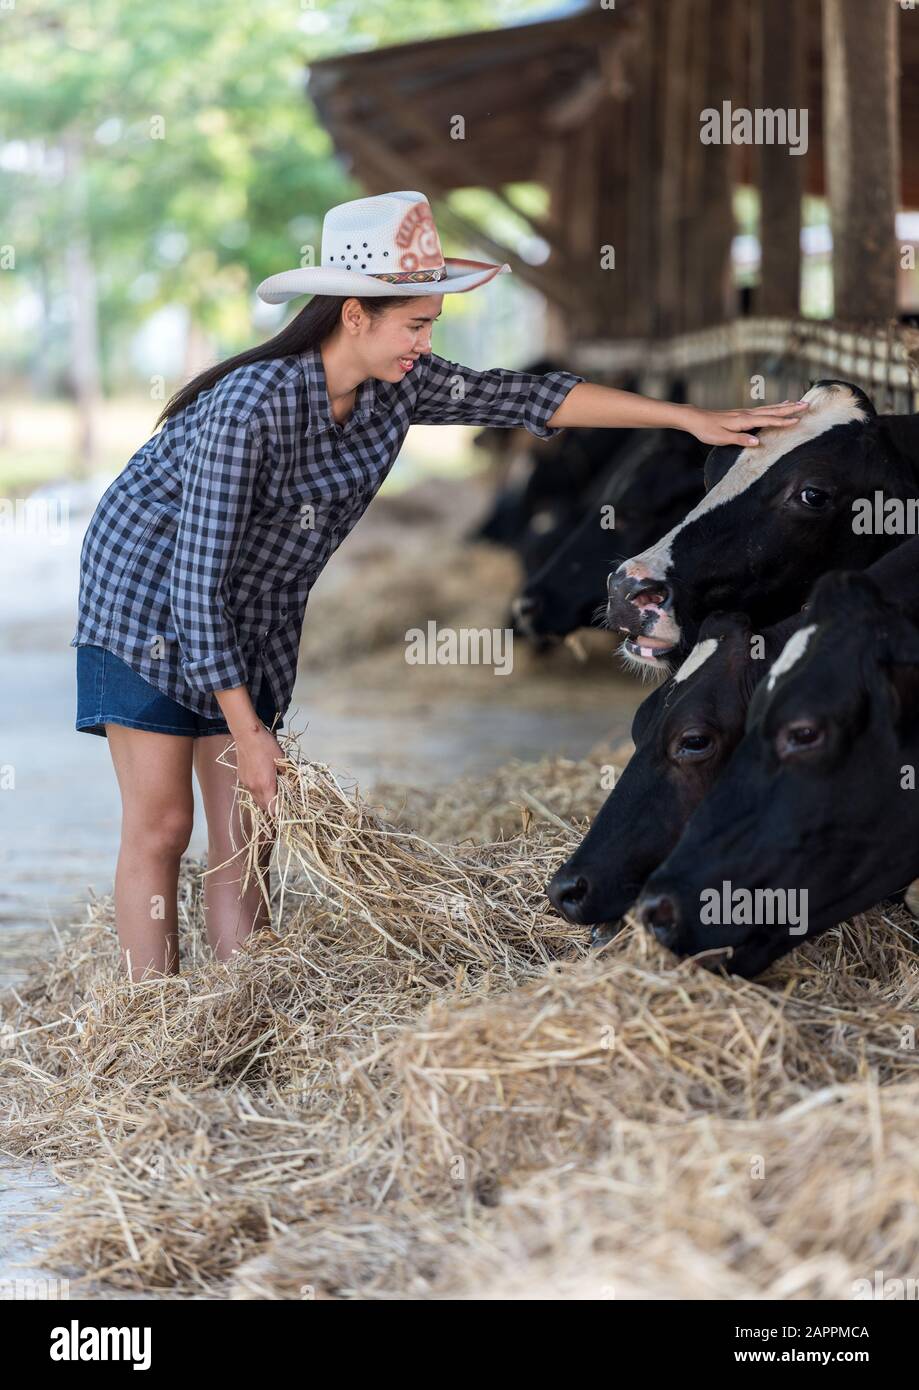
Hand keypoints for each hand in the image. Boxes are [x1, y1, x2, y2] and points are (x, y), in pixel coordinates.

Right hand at [234, 725, 284, 814]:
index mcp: (265, 785)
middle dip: (272, 806)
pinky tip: (262, 781)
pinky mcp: (240, 777)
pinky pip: (250, 790)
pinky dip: (257, 791)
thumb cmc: (266, 746)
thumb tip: (292, 782)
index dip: (279, 810)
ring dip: (264, 799)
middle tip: (281, 799)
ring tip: (273, 791)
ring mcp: (245, 783)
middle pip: (263, 806)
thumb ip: (287, 774)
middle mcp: (253, 788)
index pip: (272, 808)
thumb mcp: (282, 759)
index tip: (286, 806)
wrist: (247, 735)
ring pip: (256, 799)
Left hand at [683, 399, 808, 447]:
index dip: (783, 421)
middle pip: (772, 410)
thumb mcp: (721, 439)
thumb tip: (758, 442)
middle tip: (807, 405)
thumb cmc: (707, 430)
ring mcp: (745, 412)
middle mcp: (747, 414)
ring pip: (769, 408)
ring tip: (799, 402)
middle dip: (790, 408)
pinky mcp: (743, 413)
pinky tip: (779, 404)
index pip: (768, 420)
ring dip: (785, 406)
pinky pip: (763, 409)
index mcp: (744, 421)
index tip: (798, 420)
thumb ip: (740, 440)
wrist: (695, 418)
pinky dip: (775, 406)